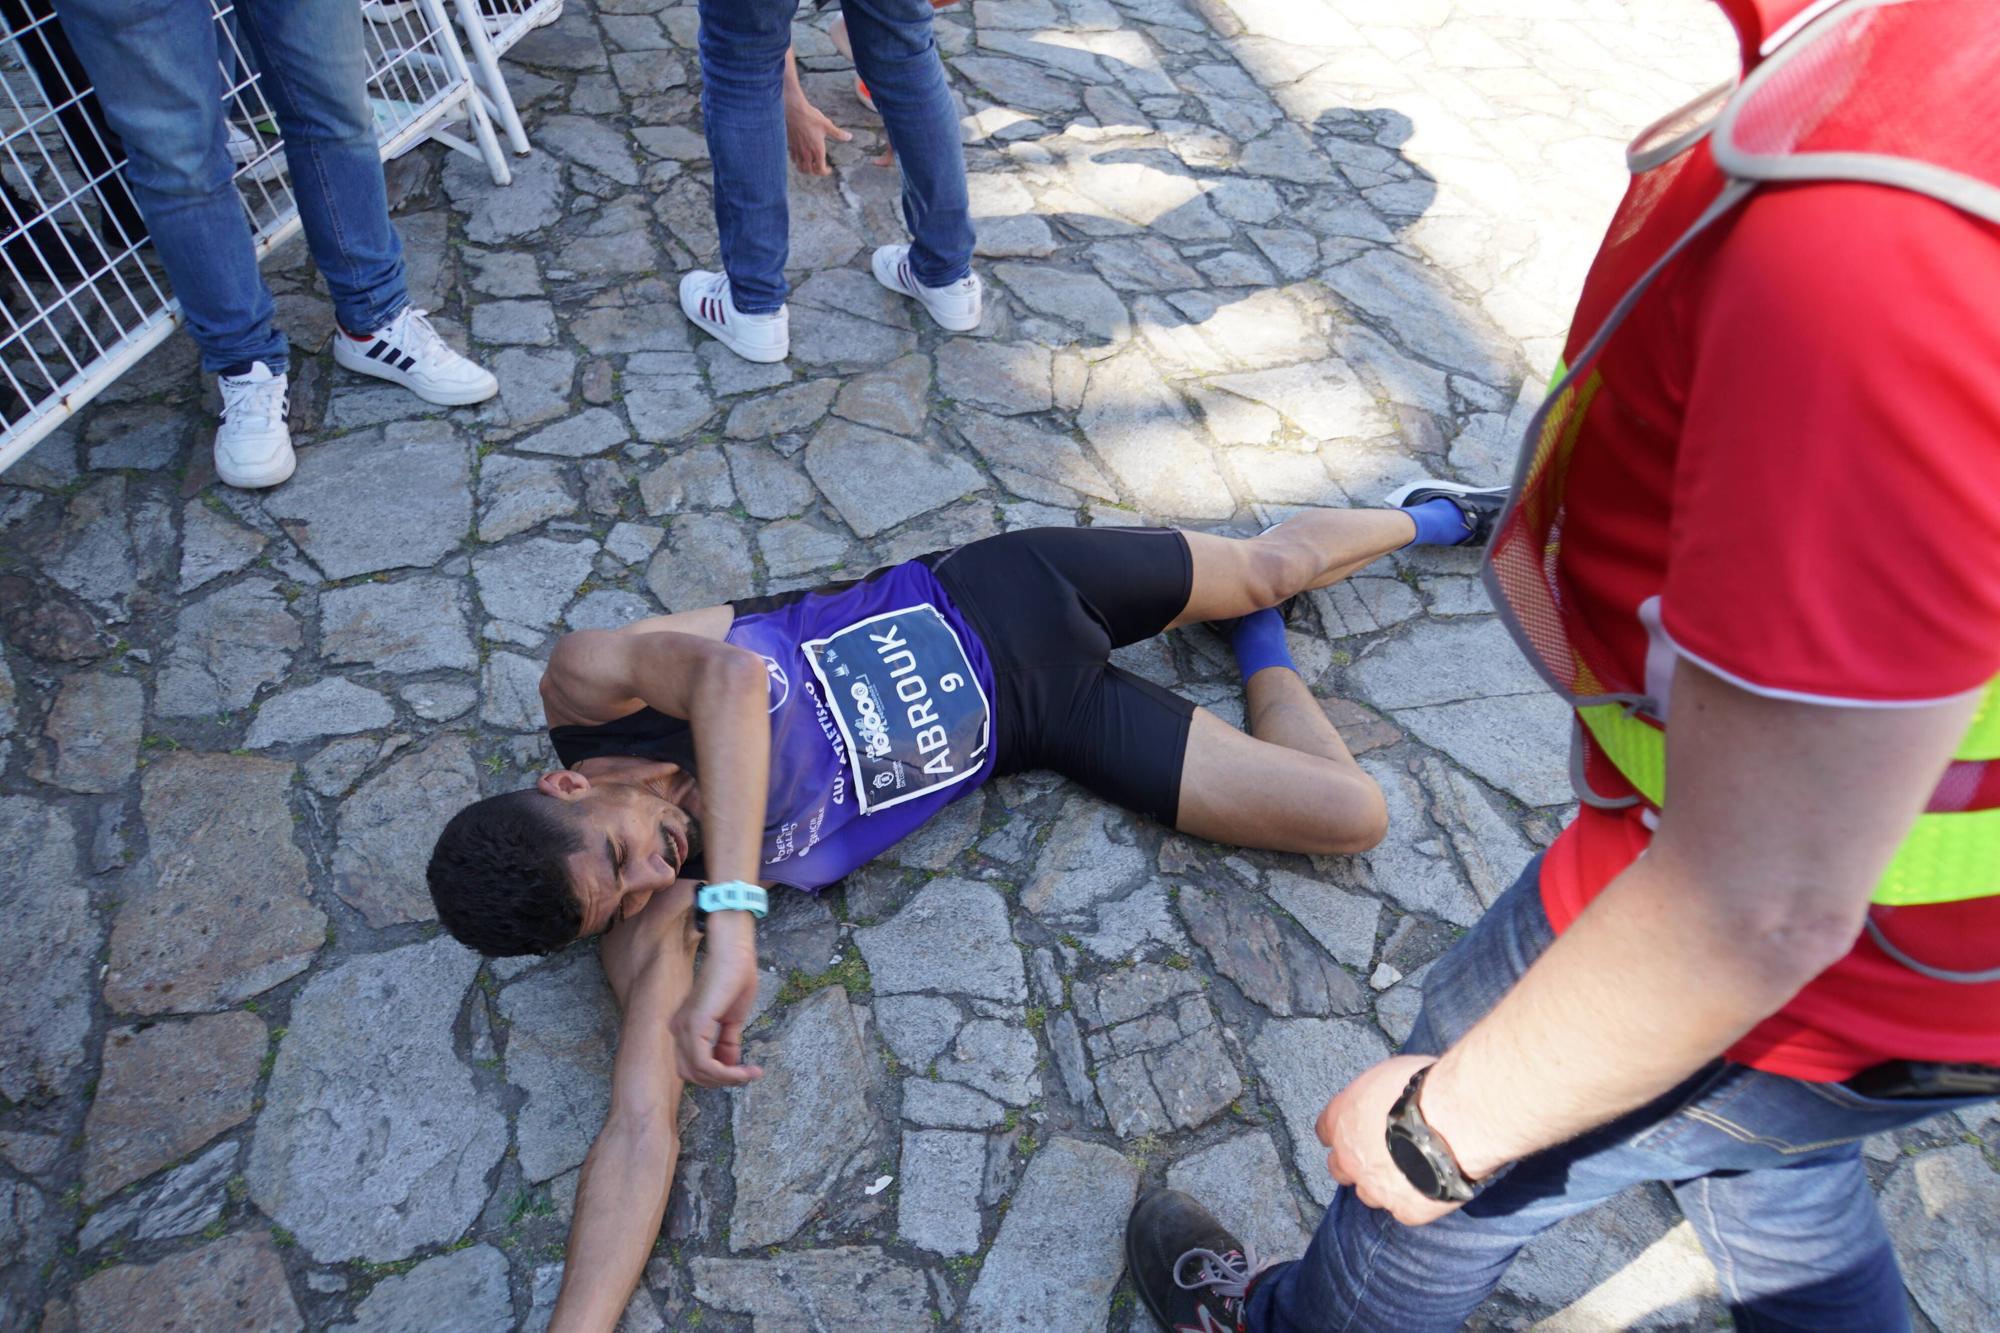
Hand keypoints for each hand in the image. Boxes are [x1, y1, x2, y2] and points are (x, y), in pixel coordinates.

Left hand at [670, 927, 764, 1086]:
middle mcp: (677, 1029)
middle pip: (692, 1074)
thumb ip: (726, 1042)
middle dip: (721, 1080)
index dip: (718, 1074)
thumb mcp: (732, 1018)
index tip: (745, 1072)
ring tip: (750, 1073)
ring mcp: (683, 1028)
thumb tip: (731, 1065)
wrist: (735, 951)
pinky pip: (705, 1063)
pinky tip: (744, 1069)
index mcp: (683, 1026)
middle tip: (746, 1075)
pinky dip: (726, 1072)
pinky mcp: (695, 1025)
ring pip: (699, 1072)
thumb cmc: (735, 976)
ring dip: (727, 1079)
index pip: (692, 1065)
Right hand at [785, 94, 851, 175]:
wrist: (794, 111)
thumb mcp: (827, 125)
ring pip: (800, 167)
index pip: (820, 169)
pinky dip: (798, 161)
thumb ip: (838, 133)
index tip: (829, 169)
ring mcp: (798, 150)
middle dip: (816, 172)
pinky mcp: (791, 145)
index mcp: (817, 150)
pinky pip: (793, 159)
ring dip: (806, 169)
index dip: (825, 172)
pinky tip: (801, 157)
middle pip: (810, 171)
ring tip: (810, 165)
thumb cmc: (811, 117)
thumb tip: (849, 137)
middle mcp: (807, 153)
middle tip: (820, 168)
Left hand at [1316, 1054, 1463, 1226]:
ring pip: (1368, 1194)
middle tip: (1377, 1156)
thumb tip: (1387, 1095)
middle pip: (1339, 1167)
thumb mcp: (1391, 1073)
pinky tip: (1430, 1188)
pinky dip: (1413, 1201)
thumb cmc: (1425, 1089)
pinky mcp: (1404, 1209)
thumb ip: (1379, 1095)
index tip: (1351, 1132)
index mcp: (1342, 1118)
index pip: (1325, 1130)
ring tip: (1408, 1174)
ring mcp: (1375, 1187)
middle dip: (1353, 1164)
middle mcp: (1350, 1156)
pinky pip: (1403, 1210)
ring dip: (1381, 1186)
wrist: (1453, 1124)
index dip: (1340, 1133)